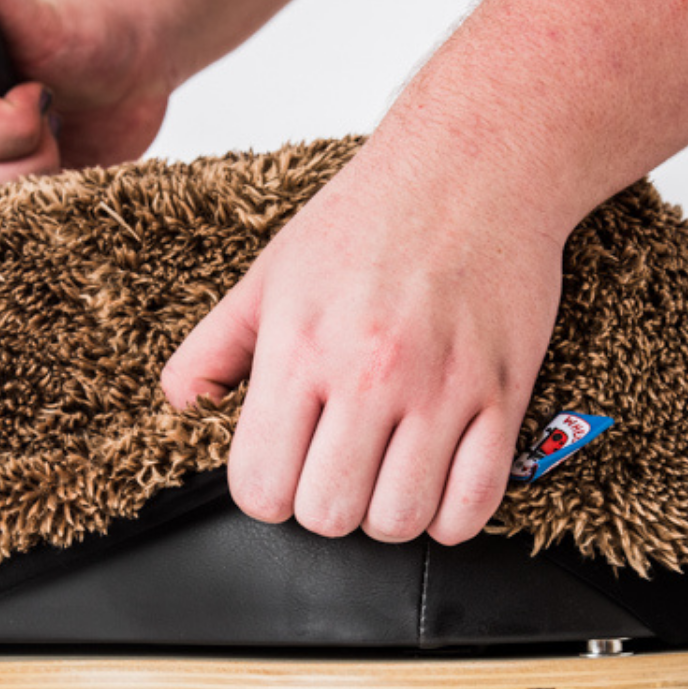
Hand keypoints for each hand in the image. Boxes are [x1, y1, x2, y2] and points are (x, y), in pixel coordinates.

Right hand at [0, 0, 170, 188]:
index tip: (37, 94)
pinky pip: (5, 227)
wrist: (124, 74)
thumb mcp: (37, 14)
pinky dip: (41, 202)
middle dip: (28, 153)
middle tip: (51, 116)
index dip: (6, 124)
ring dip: (37, 178)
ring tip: (52, 137)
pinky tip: (54, 166)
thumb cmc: (82, 34)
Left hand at [162, 143, 565, 544]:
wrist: (473, 167)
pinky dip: (448, 517)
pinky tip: (434, 485)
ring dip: (383, 514)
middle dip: (323, 507)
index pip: (261, 488)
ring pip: (399, 521)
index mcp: (300, 349)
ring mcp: (442, 388)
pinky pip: (473, 505)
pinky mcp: (502, 394)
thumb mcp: (266, 278)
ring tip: (382, 476)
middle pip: (329, 515)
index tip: (280, 474)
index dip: (264, 495)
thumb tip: (184, 405)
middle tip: (332, 473)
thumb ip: (212, 350)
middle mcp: (370, 374)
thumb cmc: (365, 222)